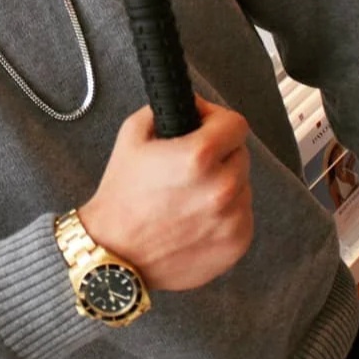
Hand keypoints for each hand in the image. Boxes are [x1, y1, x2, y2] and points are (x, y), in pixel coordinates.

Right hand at [79, 98, 252, 291]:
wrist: (115, 253)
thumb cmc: (121, 198)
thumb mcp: (132, 135)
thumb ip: (166, 110)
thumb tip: (194, 105)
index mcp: (198, 156)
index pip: (236, 124)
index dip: (217, 121)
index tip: (206, 128)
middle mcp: (221, 188)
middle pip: (240, 154)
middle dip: (220, 154)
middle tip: (192, 167)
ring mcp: (233, 219)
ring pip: (243, 186)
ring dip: (224, 185)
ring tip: (191, 196)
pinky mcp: (237, 243)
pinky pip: (243, 215)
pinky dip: (226, 214)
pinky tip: (197, 218)